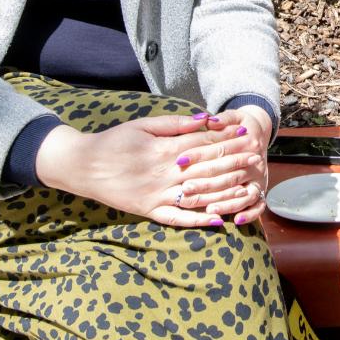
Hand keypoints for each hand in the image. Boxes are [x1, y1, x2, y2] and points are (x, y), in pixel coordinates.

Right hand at [35, 113, 247, 225]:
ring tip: (247, 185)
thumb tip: (205, 119)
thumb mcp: (143, 125)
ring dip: (225, 190)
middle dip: (234, 161)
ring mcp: (157, 195)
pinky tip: (219, 221)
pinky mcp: (149, 211)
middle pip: (206, 167)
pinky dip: (198, 221)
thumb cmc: (114, 141)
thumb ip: (175, 123)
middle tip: (256, 157)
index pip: (203, 143)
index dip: (227, 138)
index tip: (247, 133)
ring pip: (198, 194)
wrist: (83, 166)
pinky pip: (177, 219)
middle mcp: (163, 173)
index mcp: (163, 149)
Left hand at [175, 106, 272, 224]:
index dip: (199, 154)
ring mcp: (259, 178)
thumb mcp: (234, 116)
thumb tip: (209, 120)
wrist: (259, 134)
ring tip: (208, 209)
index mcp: (247, 142)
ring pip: (243, 194)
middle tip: (185, 189)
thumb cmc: (238, 126)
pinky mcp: (261, 191)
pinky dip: (250, 214)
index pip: (220, 150)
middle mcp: (256, 162)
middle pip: (229, 175)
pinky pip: (258, 206)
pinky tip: (236, 221)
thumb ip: (222, 118)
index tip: (179, 160)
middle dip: (206, 183)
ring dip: (226, 202)